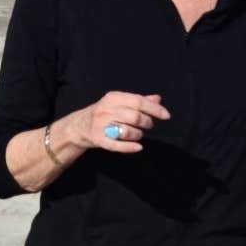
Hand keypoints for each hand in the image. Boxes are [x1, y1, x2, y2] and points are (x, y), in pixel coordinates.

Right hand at [55, 91, 169, 157]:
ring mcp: (101, 125)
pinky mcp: (98, 139)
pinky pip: (117, 145)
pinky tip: (138, 147)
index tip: (166, 116)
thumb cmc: (104, 113)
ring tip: (138, 134)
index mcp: (113, 97)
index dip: (154, 109)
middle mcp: (106, 109)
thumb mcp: (119, 103)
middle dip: (147, 123)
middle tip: (148, 126)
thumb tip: (157, 99)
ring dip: (138, 135)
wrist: (79, 126)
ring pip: (127, 131)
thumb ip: (139, 100)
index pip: (138, 101)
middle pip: (135, 117)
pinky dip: (130, 147)